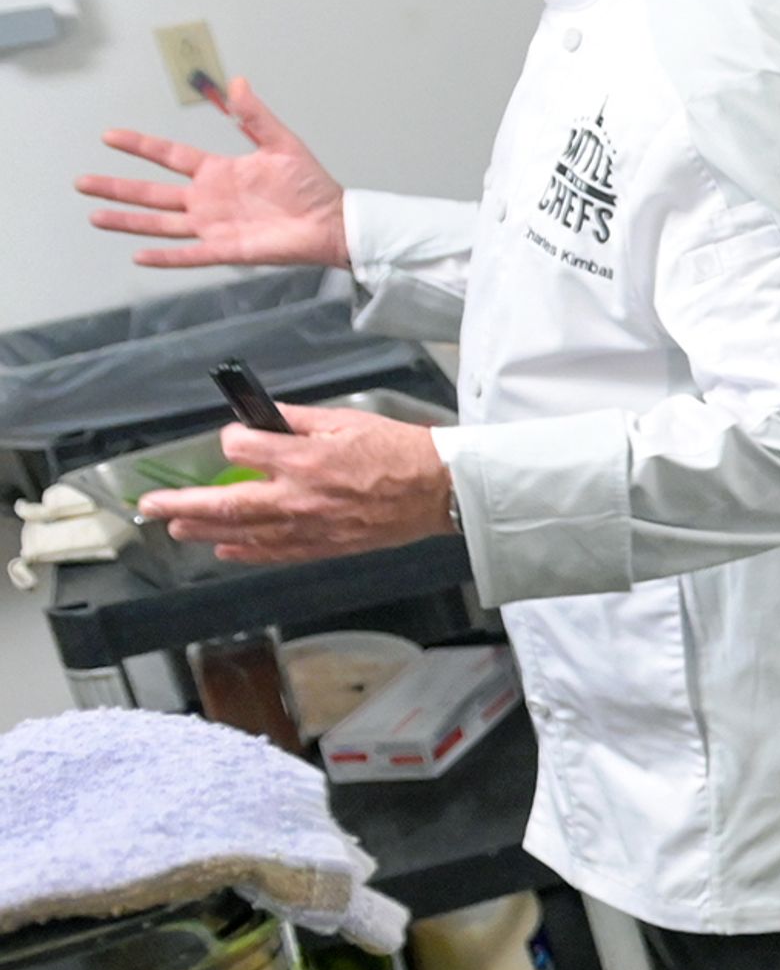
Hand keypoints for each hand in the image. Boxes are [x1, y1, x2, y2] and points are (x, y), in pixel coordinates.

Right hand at [78, 82, 349, 269]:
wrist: (334, 222)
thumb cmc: (312, 186)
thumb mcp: (282, 144)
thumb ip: (255, 117)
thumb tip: (236, 82)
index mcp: (218, 172)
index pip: (168, 155)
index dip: (139, 146)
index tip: (109, 136)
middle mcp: (208, 199)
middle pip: (152, 192)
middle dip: (117, 187)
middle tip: (82, 182)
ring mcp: (214, 225)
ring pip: (161, 223)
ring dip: (128, 220)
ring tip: (96, 215)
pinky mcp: (228, 249)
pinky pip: (190, 255)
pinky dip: (166, 257)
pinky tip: (138, 255)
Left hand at [137, 409, 452, 563]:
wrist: (439, 490)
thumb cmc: (400, 451)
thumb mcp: (348, 420)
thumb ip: (299, 419)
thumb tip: (264, 417)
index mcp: (304, 459)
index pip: (241, 449)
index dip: (233, 439)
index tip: (237, 436)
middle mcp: (298, 497)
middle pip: (225, 502)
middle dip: (182, 503)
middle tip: (150, 505)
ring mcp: (309, 526)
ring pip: (242, 532)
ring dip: (203, 529)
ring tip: (174, 526)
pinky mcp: (324, 545)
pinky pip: (274, 552)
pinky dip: (244, 551)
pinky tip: (222, 548)